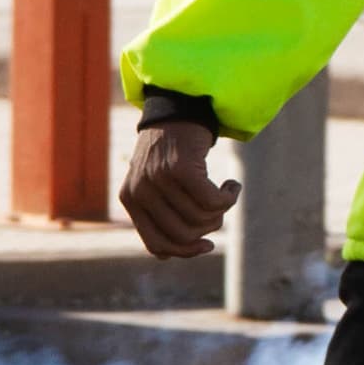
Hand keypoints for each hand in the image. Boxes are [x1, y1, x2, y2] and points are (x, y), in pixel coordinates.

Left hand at [120, 118, 239, 258]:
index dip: (184, 251)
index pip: (156, 245)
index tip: (206, 245)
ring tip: (225, 193)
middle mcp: (140, 190)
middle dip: (208, 229)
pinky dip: (229, 198)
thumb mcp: (157, 184)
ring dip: (221, 211)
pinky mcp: (181, 168)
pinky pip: (213, 202)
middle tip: (218, 211)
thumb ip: (159, 215)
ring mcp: (159, 179)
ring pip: (201, 219)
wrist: (179, 107)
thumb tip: (167, 256)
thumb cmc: (172, 152)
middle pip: (183, 235)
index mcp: (130, 199)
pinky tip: (233, 185)